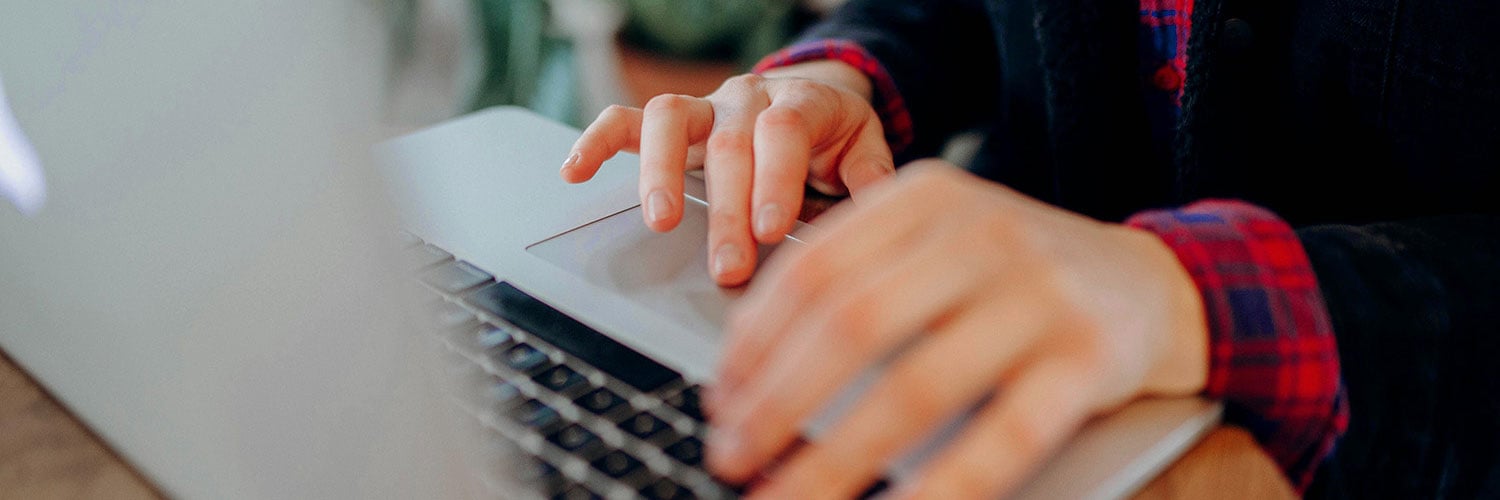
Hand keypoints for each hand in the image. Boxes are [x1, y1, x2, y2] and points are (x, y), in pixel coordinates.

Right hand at [560, 61, 895, 285]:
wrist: (811, 99)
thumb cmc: (834, 139)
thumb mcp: (866, 154)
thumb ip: (872, 184)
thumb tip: (875, 222)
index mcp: (801, 103)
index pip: (784, 130)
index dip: (775, 177)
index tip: (770, 229)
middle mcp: (747, 99)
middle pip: (729, 143)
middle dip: (726, 210)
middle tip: (727, 267)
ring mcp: (703, 108)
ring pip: (668, 120)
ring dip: (660, 173)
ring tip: (658, 224)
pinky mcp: (671, 122)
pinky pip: (624, 121)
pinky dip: (597, 143)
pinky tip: (574, 173)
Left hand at [703, 161, 1208, 497]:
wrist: (1159, 282)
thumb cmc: (1023, 273)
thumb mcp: (942, 242)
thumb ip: (862, 275)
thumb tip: (753, 366)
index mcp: (927, 198)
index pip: (813, 268)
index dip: (755, 342)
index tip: (719, 398)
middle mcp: (980, 234)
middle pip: (852, 324)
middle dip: (777, 401)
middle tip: (732, 454)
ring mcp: (1039, 294)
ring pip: (915, 387)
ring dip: (836, 456)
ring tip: (785, 498)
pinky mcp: (1088, 357)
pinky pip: (1002, 436)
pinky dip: (942, 486)